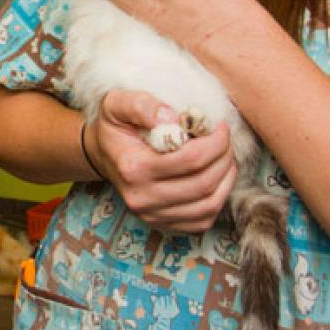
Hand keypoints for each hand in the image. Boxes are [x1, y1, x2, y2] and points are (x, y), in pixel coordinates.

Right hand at [83, 89, 236, 233]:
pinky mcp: (163, 225)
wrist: (103, 154)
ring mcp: (152, 216)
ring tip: (225, 157)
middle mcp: (142, 198)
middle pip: (203, 184)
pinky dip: (219, 199)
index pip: (190, 160)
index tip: (220, 126)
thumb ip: (141, 105)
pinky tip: (218, 178)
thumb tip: (171, 117)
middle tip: (225, 140)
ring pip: (208, 205)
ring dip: (226, 179)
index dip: (215, 142)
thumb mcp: (117, 104)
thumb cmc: (116, 127)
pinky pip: (203, 220)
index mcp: (133, 168)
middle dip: (224, 158)